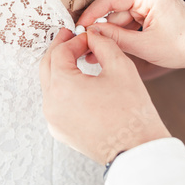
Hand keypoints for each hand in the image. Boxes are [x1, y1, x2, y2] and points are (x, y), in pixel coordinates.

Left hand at [40, 28, 169, 164]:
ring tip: (75, 58)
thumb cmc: (131, 112)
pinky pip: (55, 102)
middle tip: (70, 37)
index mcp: (62, 86)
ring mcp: (53, 120)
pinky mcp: (60, 131)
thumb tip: (92, 35)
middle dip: (59, 49)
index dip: (75, 40)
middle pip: (47, 66)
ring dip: (60, 68)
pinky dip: (63, 89)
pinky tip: (77, 83)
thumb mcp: (120, 67)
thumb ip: (103, 43)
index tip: (89, 37)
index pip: (60, 52)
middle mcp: (51, 104)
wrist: (137, 150)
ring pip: (49, 85)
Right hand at [78, 0, 184, 72]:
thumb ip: (114, 37)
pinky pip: (130, 19)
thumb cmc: (184, 46)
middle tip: (86, 42)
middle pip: (114, 7)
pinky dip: (122, 33)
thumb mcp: (144, 45)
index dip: (91, 13)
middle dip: (101, 26)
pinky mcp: (153, 9)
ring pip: (121, 16)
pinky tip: (112, 46)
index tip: (79, 26)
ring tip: (97, 52)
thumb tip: (91, 32)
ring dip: (111, 33)